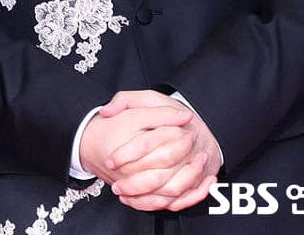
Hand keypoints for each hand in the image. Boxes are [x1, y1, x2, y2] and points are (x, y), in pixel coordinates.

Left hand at [100, 89, 220, 211]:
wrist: (197, 132)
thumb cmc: (169, 115)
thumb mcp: (148, 99)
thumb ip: (125, 100)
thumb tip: (106, 111)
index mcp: (173, 125)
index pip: (147, 143)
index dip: (126, 154)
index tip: (111, 161)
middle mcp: (187, 148)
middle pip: (160, 172)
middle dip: (134, 182)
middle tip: (115, 185)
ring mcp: (194, 167)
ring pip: (171, 190)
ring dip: (145, 197)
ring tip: (123, 193)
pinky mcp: (195, 182)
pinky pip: (179, 200)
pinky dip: (160, 204)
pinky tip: (139, 200)